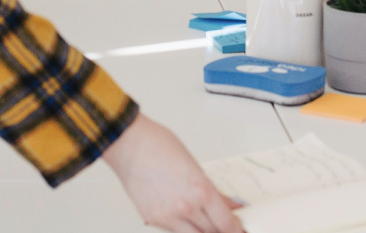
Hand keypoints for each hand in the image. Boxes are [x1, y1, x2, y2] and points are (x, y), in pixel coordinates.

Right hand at [102, 112, 243, 232]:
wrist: (125, 143)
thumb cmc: (155, 143)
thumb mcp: (192, 163)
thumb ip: (211, 188)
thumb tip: (226, 203)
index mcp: (200, 189)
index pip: (227, 224)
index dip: (237, 230)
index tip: (240, 229)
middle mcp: (186, 206)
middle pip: (213, 232)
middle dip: (221, 229)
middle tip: (223, 223)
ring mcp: (168, 216)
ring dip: (202, 231)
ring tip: (204, 222)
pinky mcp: (153, 219)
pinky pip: (174, 231)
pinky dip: (182, 227)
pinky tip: (183, 217)